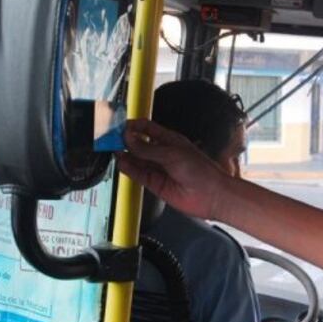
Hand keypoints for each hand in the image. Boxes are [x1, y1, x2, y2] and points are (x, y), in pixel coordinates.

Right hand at [116, 118, 230, 219]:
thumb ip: (148, 148)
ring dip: (125, 155)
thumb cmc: (199, 170)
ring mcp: (159, 169)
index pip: (147, 128)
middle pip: (140, 144)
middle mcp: (163, 153)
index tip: (119, 125)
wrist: (212, 195)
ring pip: (137, 160)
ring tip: (112, 150)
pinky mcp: (156, 184)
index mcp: (170, 140)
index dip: (133, 126)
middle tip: (110, 139)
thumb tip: (128, 138)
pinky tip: (121, 163)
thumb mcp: (172, 154)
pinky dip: (129, 169)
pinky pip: (139, 175)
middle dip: (126, 141)